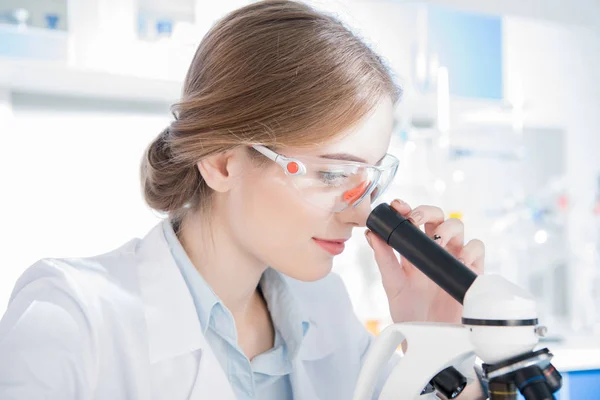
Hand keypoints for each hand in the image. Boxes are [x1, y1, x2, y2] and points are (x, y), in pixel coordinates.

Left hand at [365, 199, 484, 323]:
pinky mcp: (472, 270)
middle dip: (427, 211)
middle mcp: (435, 249)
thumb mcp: (392, 284)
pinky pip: (477, 248)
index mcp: (414, 249)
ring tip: (437, 242)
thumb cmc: (409, 311)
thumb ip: (383, 258)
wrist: (427, 338)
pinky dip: (470, 249)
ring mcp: (454, 257)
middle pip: (437, 216)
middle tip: (415, 219)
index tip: (398, 206)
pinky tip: (459, 259)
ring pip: (458, 225)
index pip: (412, 220)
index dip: (406, 208)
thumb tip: (371, 233)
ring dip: (447, 228)